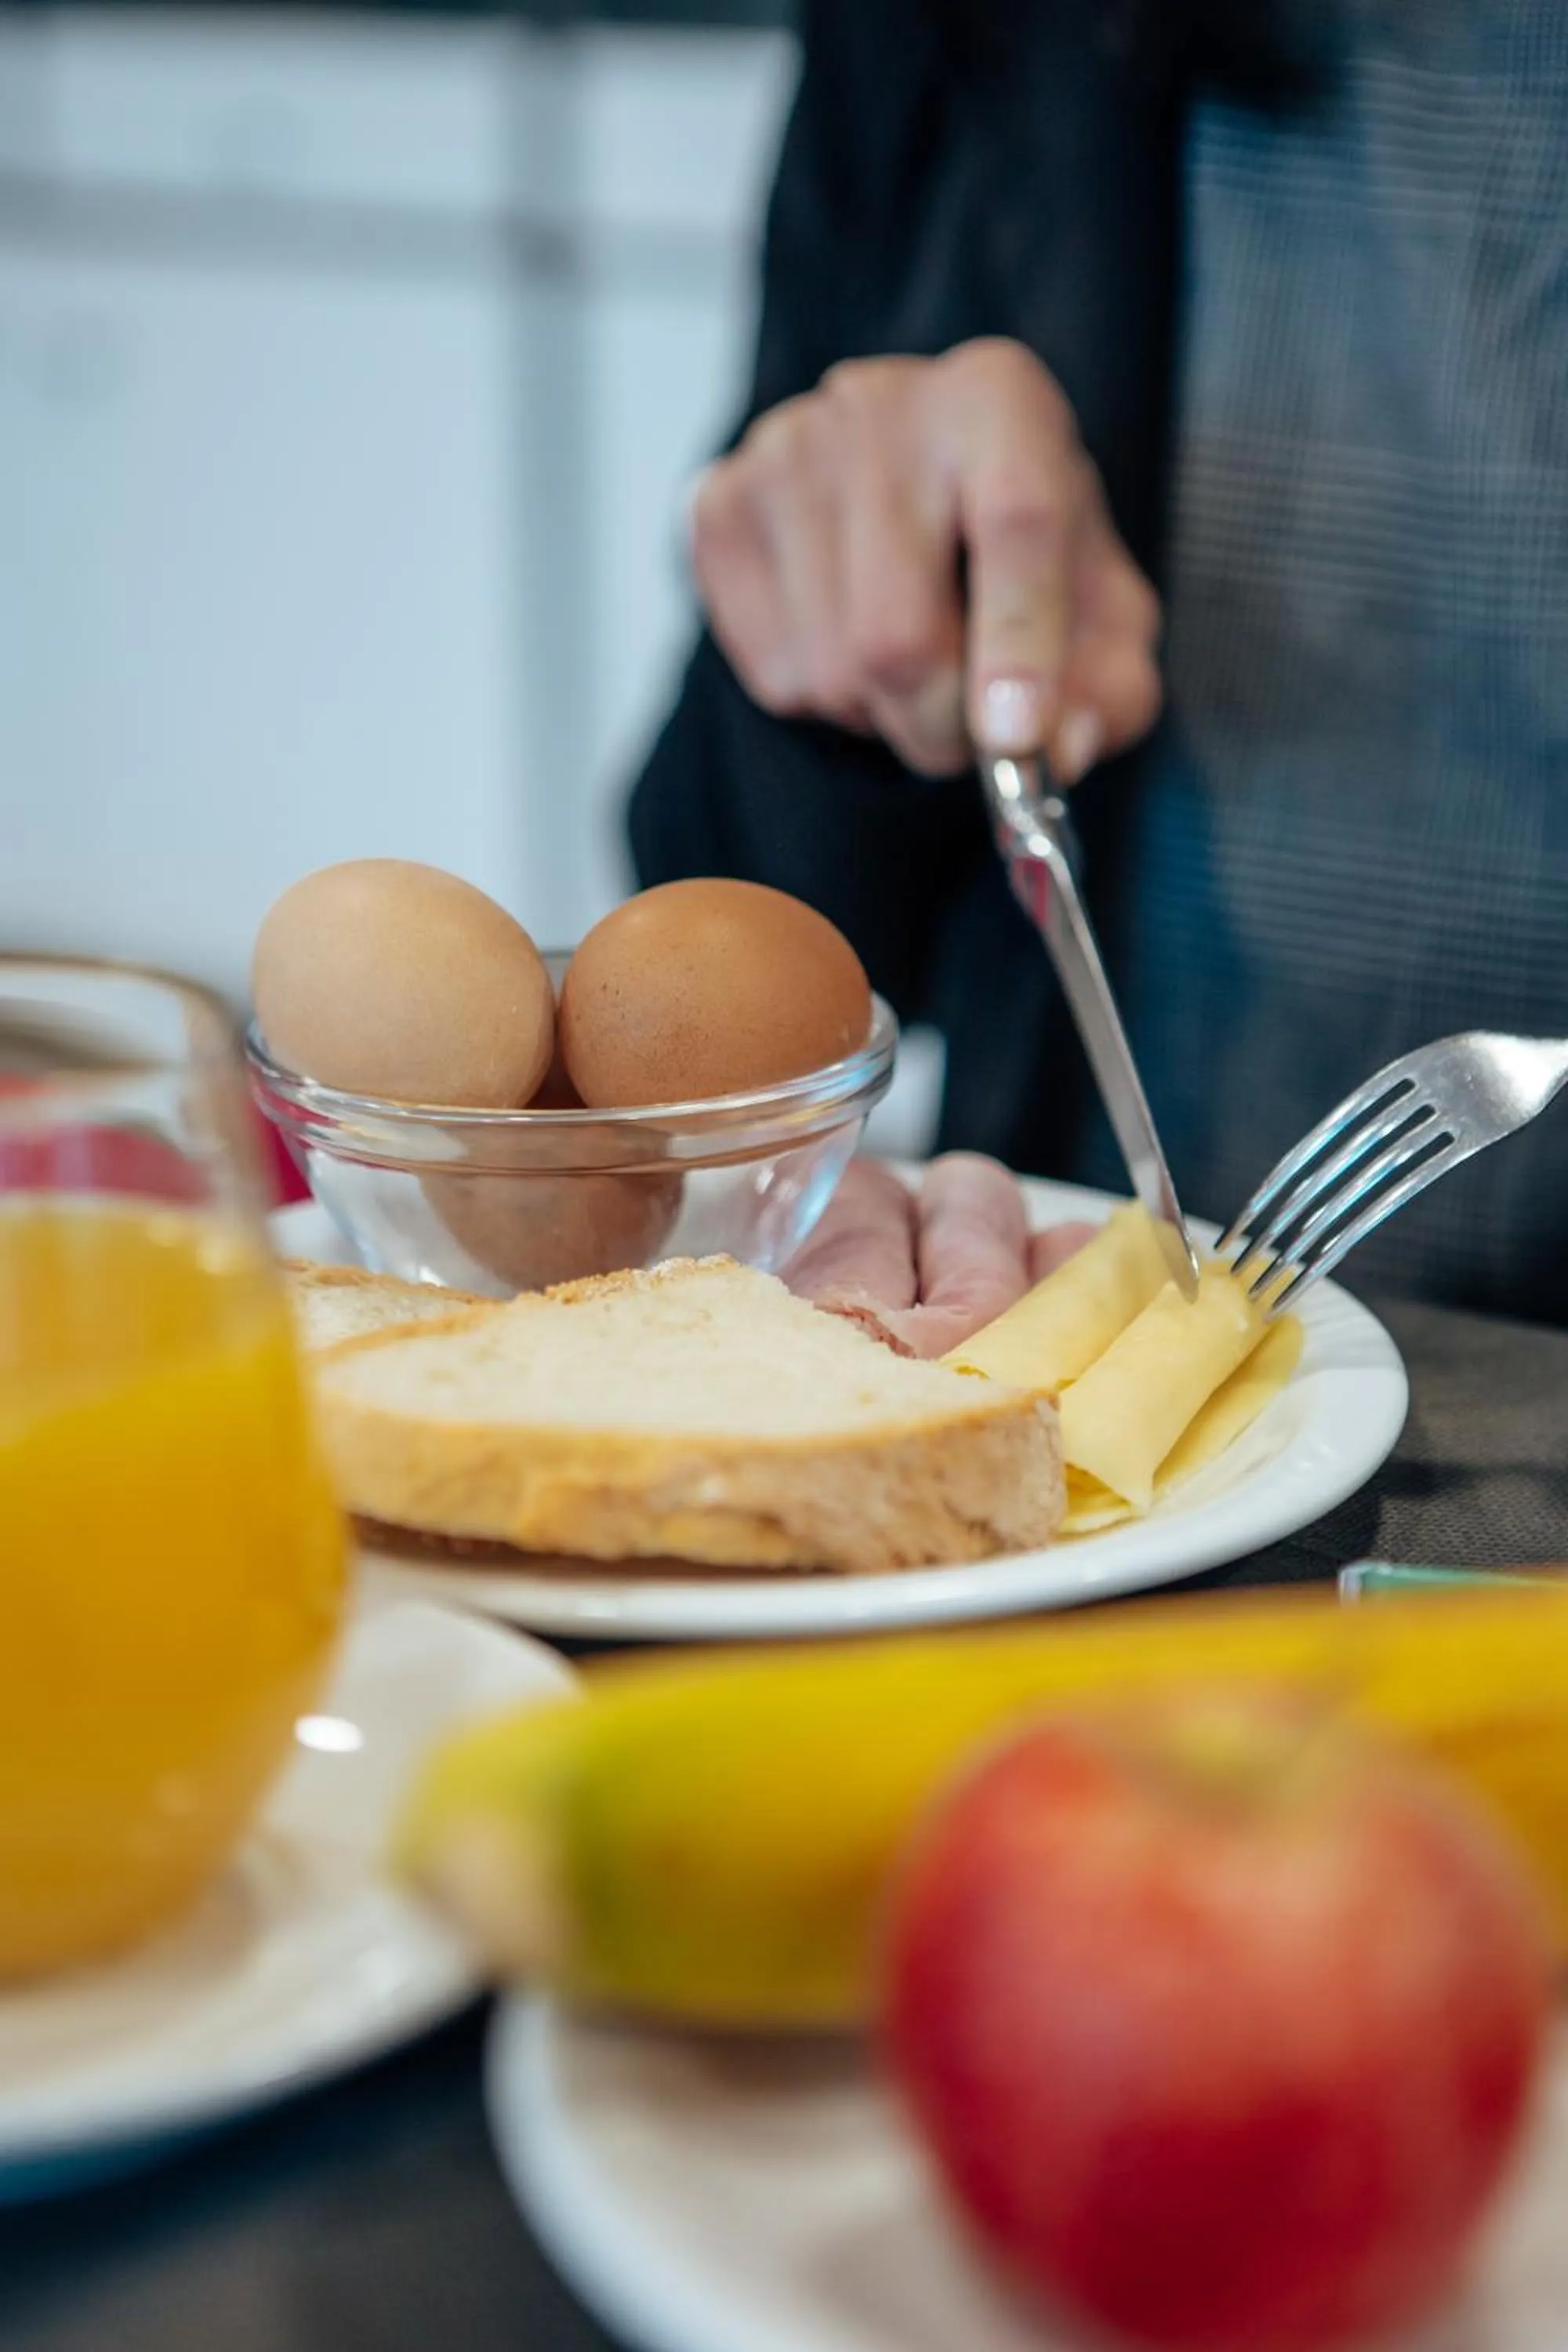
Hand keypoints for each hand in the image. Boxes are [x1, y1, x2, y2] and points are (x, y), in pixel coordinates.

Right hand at [689, 339, 1161, 780]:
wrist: (913, 494)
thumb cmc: (1018, 553)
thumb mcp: (1102, 612)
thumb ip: (1112, 686)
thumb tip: (1061, 748)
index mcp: (1000, 401)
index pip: (1016, 523)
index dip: (1019, 646)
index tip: (1016, 739)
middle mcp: (883, 404)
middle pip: (897, 630)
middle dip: (941, 725)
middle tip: (971, 741)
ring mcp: (786, 451)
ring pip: (831, 668)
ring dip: (882, 716)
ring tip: (913, 670)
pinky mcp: (722, 507)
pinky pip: (772, 670)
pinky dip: (823, 699)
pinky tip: (849, 644)